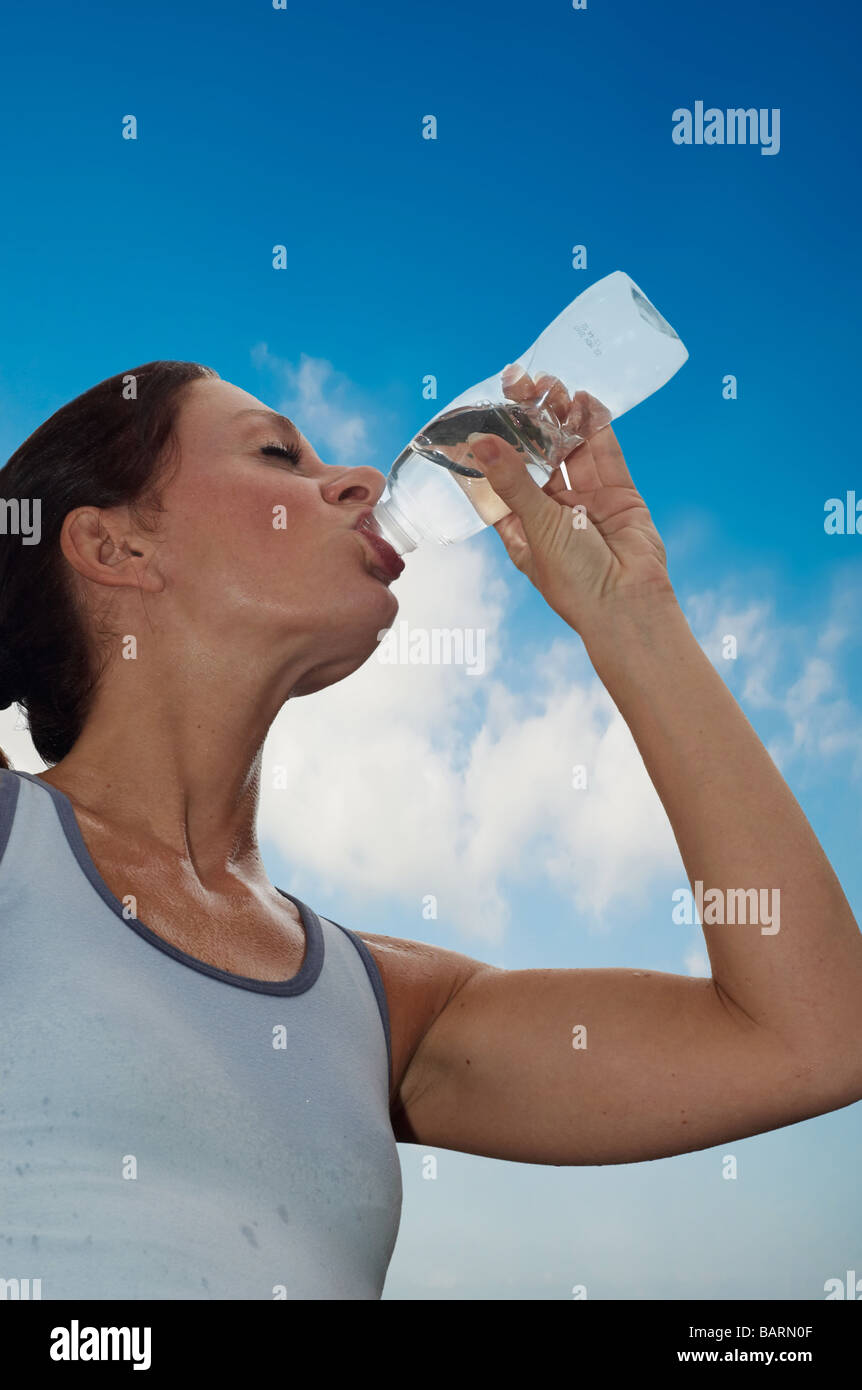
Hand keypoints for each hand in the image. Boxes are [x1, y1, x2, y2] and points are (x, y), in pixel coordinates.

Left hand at [466, 366, 674, 634]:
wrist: (628, 604)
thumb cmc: (574, 580)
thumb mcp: (537, 527)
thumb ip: (514, 482)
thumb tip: (480, 444)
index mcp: (522, 526)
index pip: (500, 477)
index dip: (492, 445)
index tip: (482, 411)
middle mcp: (552, 510)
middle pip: (536, 455)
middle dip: (528, 420)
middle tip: (520, 382)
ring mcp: (586, 499)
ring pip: (569, 448)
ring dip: (560, 416)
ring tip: (551, 384)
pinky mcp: (618, 492)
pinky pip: (604, 452)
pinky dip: (594, 425)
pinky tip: (583, 400)